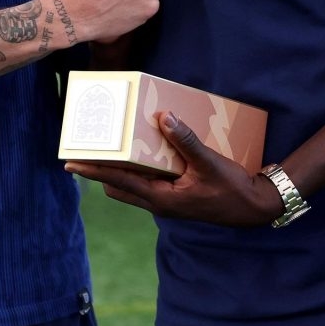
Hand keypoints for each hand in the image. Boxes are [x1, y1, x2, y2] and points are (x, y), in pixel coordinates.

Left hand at [65, 112, 282, 226]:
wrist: (254, 208)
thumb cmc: (231, 189)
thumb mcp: (209, 163)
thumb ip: (185, 140)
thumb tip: (163, 117)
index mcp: (161, 199)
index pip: (118, 180)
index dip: (94, 170)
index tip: (70, 163)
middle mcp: (158, 203)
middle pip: (117, 185)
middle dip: (99, 170)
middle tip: (83, 152)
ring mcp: (165, 202)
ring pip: (130, 186)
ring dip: (116, 170)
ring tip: (105, 150)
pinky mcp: (173, 197)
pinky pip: (145, 183)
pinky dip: (135, 170)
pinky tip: (139, 152)